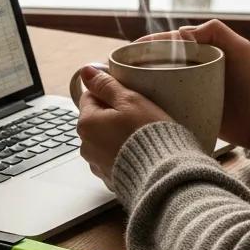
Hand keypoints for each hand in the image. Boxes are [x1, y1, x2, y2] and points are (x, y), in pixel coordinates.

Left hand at [76, 66, 171, 186]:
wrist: (163, 174)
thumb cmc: (147, 135)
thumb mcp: (130, 101)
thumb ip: (106, 85)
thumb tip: (86, 71)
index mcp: (86, 124)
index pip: (90, 97)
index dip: (110, 94)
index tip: (129, 97)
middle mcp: (86, 146)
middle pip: (97, 120)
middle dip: (114, 116)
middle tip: (139, 116)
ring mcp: (97, 165)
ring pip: (105, 140)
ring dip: (118, 136)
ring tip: (141, 136)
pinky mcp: (110, 179)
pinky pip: (115, 159)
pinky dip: (124, 154)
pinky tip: (140, 153)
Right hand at [136, 19, 249, 146]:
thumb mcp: (240, 49)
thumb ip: (215, 31)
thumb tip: (180, 32)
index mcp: (201, 51)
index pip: (167, 44)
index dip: (146, 46)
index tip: (127, 53)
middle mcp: (193, 68)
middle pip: (158, 64)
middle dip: (137, 66)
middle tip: (119, 75)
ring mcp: (191, 90)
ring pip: (159, 84)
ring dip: (141, 86)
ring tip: (124, 92)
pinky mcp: (191, 110)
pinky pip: (168, 105)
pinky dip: (153, 105)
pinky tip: (140, 110)